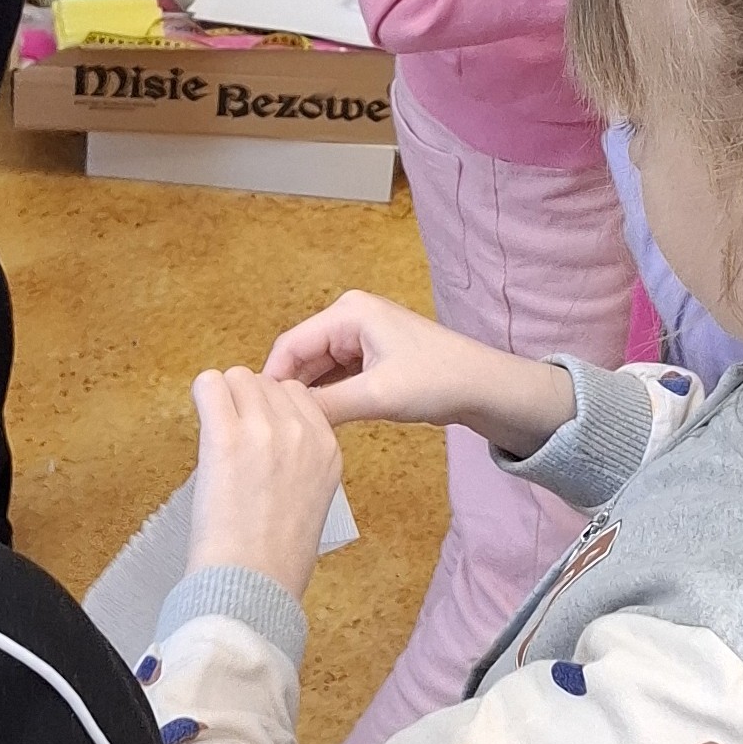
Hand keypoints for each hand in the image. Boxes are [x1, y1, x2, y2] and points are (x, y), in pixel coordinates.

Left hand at [184, 368, 346, 598]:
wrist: (253, 583)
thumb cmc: (277, 557)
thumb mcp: (312, 499)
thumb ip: (300, 459)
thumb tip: (267, 437)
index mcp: (327, 447)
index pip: (296, 392)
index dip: (270, 408)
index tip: (256, 432)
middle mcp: (300, 432)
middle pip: (265, 381)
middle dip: (245, 402)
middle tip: (232, 439)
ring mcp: (264, 430)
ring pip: (237, 377)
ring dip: (223, 399)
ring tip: (216, 436)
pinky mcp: (226, 437)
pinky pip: (209, 385)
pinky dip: (202, 395)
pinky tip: (201, 418)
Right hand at [264, 288, 574, 455]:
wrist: (486, 388)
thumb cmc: (437, 381)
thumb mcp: (378, 396)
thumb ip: (328, 406)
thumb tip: (283, 421)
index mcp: (348, 313)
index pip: (291, 344)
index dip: (271, 380)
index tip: (256, 416)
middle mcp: (350, 318)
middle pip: (302, 356)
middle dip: (291, 390)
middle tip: (273, 429)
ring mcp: (362, 337)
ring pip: (319, 369)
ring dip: (311, 396)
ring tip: (292, 430)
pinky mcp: (373, 357)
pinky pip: (337, 376)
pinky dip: (330, 397)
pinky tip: (321, 423)